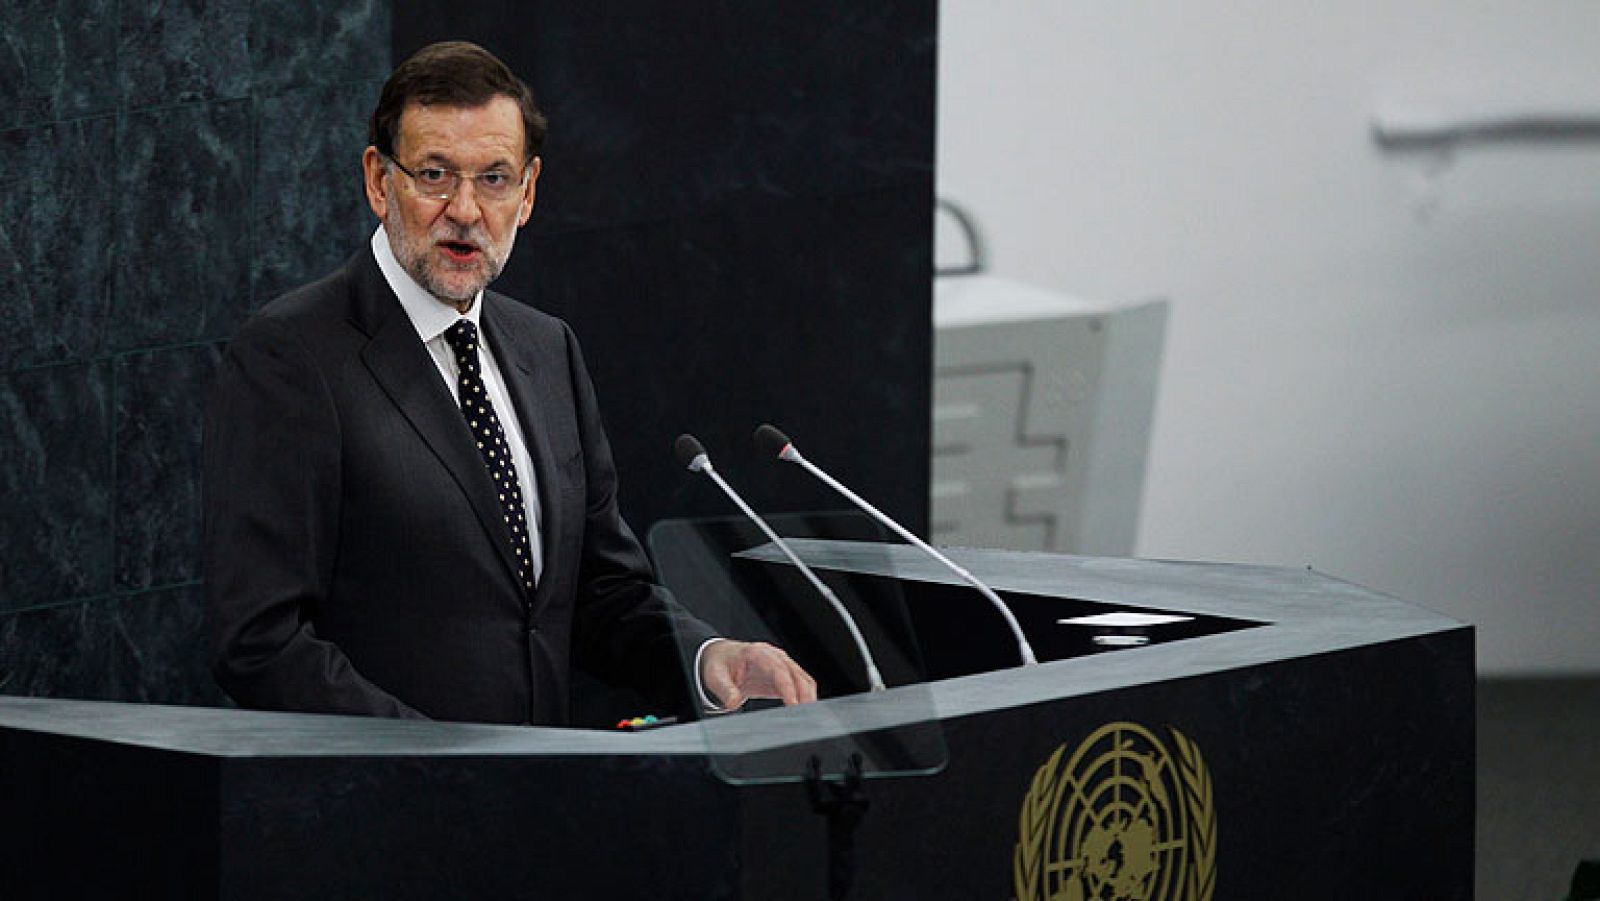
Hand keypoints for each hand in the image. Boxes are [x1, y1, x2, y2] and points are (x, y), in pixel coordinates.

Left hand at [699, 640, 817, 709]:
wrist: (720, 657)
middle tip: (806, 715)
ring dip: (808, 696)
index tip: (793, 704)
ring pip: (803, 679)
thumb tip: (733, 702)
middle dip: (804, 694)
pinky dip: (805, 697)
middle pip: (796, 673)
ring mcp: (780, 665)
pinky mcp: (783, 676)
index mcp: (757, 653)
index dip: (788, 687)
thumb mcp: (716, 677)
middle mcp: (773, 656)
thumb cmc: (720, 664)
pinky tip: (804, 711)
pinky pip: (800, 685)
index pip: (778, 669)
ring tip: (808, 716)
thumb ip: (725, 690)